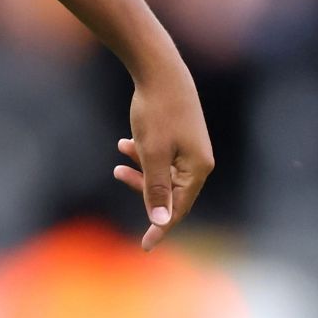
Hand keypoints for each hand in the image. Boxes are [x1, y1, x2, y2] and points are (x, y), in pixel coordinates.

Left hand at [112, 67, 213, 250]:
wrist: (160, 70)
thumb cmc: (157, 112)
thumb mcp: (152, 152)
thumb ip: (156, 188)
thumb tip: (162, 222)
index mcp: (197, 169)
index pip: (178, 209)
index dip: (160, 228)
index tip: (145, 247)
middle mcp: (198, 161)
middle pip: (170, 191)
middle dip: (143, 187)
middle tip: (119, 174)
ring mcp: (190, 148)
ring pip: (162, 171)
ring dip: (140, 167)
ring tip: (121, 151)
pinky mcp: (180, 136)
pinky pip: (161, 156)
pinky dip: (143, 153)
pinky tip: (125, 143)